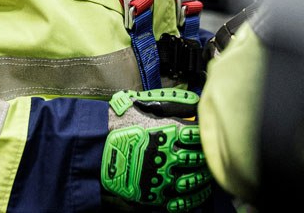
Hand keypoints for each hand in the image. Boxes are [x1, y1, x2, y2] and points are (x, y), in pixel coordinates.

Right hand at [101, 89, 211, 211]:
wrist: (93, 146)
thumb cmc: (117, 122)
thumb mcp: (144, 103)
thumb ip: (173, 102)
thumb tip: (195, 101)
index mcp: (167, 131)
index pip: (197, 137)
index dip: (203, 138)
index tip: (206, 139)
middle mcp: (166, 154)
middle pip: (197, 160)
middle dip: (205, 160)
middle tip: (210, 160)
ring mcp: (159, 176)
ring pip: (191, 182)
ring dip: (202, 181)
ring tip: (206, 179)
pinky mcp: (151, 194)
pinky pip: (178, 201)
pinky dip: (191, 199)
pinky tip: (196, 196)